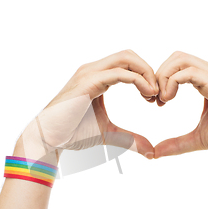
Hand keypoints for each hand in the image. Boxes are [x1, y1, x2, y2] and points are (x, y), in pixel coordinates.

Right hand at [16, 50, 158, 160]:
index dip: (146, 76)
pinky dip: (138, 81)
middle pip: (129, 55)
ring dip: (146, 73)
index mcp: (98, 77)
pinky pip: (119, 73)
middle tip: (158, 94)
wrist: (49, 139)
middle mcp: (93, 70)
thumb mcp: (110, 134)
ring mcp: (89, 73)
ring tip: (154, 94)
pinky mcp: (88, 82)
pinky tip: (147, 95)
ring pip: (126, 58)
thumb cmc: (73, 134)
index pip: (128, 63)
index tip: (155, 98)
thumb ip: (131, 140)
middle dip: (149, 71)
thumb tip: (151, 153)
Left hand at [154, 51, 207, 160]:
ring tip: (161, 100)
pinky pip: (189, 72)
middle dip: (159, 74)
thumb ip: (177, 143)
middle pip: (176, 56)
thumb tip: (156, 153)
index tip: (156, 102)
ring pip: (180, 59)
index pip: (178, 64)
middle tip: (154, 99)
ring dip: (163, 77)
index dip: (161, 79)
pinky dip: (172, 82)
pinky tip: (169, 100)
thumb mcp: (197, 139)